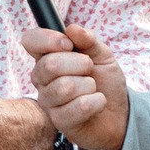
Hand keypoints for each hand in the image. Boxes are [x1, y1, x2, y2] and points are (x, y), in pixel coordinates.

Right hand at [20, 24, 127, 149]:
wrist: (118, 114)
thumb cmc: (104, 82)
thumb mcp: (101, 54)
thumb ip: (88, 39)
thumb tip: (72, 29)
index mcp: (47, 57)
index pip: (30, 40)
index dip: (48, 39)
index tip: (68, 44)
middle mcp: (42, 79)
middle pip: (50, 65)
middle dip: (80, 64)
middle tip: (90, 69)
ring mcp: (48, 101)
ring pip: (65, 87)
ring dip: (89, 85)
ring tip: (92, 88)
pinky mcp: (60, 121)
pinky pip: (79, 106)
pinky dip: (96, 102)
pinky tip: (97, 103)